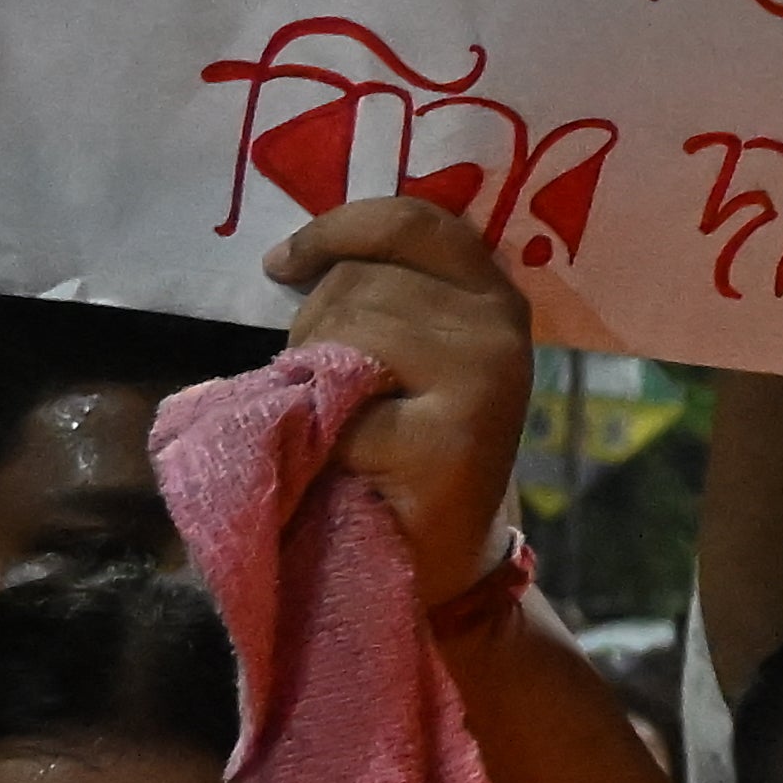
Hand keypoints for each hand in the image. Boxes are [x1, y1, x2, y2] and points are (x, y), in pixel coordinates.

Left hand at [263, 194, 532, 583]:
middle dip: (316, 325)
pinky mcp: (453, 437)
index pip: (412, 223)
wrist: (429, 558)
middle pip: (360, 279)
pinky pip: (345, 398)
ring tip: (343, 424)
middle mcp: (499, 325)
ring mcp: (484, 378)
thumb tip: (299, 257)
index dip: (339, 229)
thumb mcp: (408, 353)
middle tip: (329, 390)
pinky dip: (326, 430)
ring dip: (317, 374)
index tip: (283, 264)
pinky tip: (349, 460)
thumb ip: (386, 294)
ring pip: (348, 328)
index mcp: (491, 295)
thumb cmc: (405, 451)